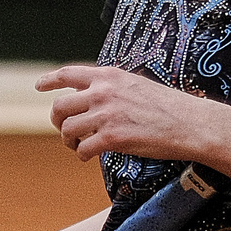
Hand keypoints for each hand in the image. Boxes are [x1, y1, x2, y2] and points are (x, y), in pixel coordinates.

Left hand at [36, 64, 217, 162]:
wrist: (192, 124)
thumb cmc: (168, 106)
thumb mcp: (136, 84)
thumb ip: (111, 87)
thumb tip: (91, 96)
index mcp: (108, 76)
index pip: (68, 74)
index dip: (49, 81)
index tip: (39, 87)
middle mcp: (103, 92)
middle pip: (60, 106)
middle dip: (57, 120)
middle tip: (64, 130)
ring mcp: (106, 115)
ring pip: (67, 129)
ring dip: (68, 140)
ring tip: (78, 145)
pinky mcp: (113, 138)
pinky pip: (82, 149)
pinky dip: (81, 155)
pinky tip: (88, 156)